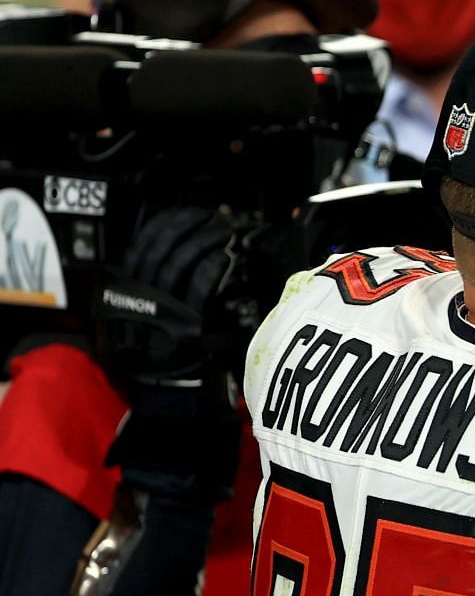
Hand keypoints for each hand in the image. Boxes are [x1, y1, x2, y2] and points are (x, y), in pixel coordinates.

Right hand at [94, 206, 246, 387]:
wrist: (155, 382)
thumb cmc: (153, 342)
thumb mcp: (139, 307)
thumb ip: (148, 280)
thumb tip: (173, 246)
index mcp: (127, 284)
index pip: (144, 242)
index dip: (167, 223)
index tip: (187, 213)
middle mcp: (142, 292)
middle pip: (163, 248)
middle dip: (189, 227)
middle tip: (211, 217)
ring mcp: (164, 307)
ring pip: (181, 263)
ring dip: (204, 242)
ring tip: (222, 232)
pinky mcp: (186, 323)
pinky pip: (200, 288)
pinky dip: (213, 269)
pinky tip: (225, 257)